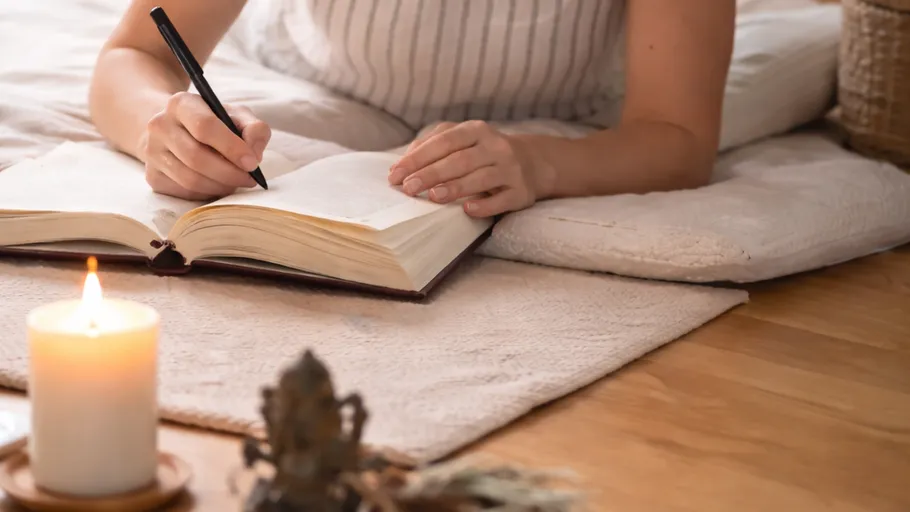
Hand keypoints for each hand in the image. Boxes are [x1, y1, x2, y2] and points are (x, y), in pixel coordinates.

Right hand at [140, 92, 270, 200]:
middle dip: (229, 173)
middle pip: (196, 157)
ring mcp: (152, 152)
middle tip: (249, 179)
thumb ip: (254, 129)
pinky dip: (208, 192)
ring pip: (190, 179)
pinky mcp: (153, 176)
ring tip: (236, 182)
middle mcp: (159, 125)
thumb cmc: (213, 124)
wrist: (175, 130)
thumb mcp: (236, 116)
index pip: (205, 126)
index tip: (252, 163)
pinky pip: (185, 192)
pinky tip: (218, 184)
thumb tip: (254, 154)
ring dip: (220, 186)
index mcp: (181, 104)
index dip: (231, 147)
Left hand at [388, 121, 552, 217]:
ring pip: (481, 178)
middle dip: (431, 174)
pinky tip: (467, 209)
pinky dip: (485, 205)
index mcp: (476, 130)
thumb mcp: (461, 140)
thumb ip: (432, 145)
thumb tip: (403, 163)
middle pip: (460, 160)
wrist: (531, 163)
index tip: (395, 174)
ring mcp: (510, 169)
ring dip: (455, 188)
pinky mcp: (520, 192)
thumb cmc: (482, 153)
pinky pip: (502, 199)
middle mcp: (495, 147)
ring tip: (433, 197)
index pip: (444, 142)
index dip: (418, 158)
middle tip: (408, 188)